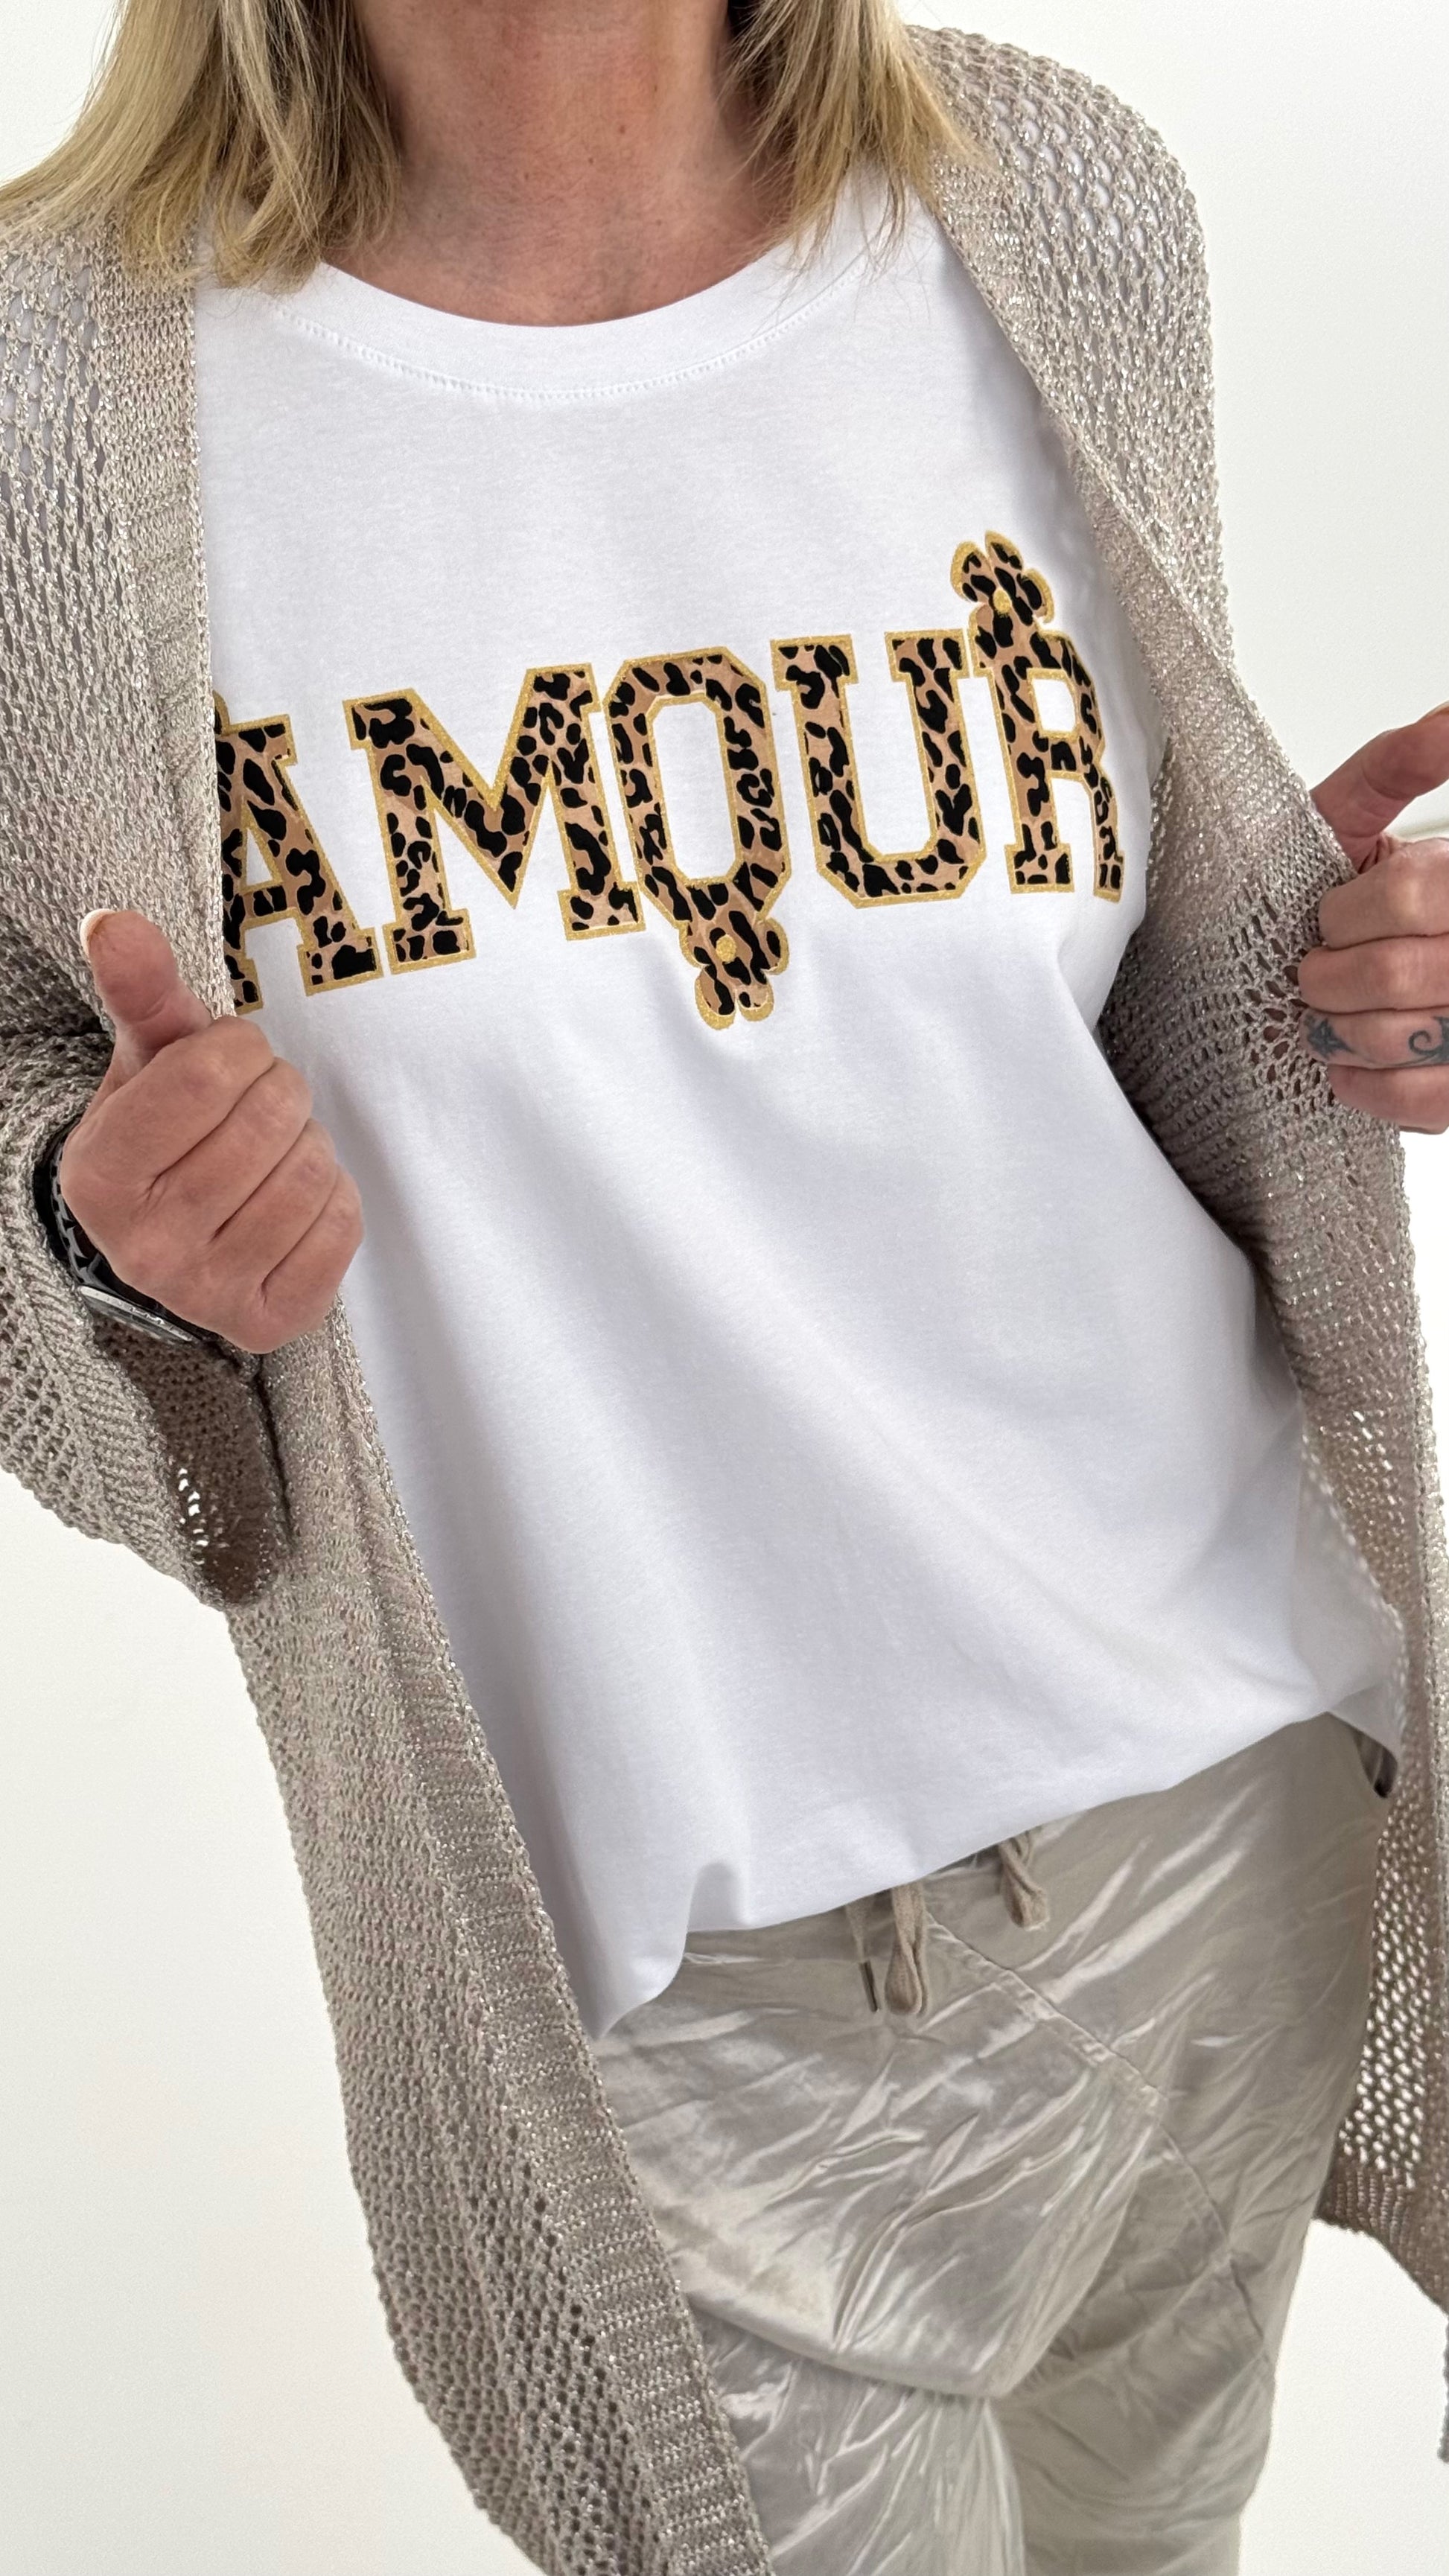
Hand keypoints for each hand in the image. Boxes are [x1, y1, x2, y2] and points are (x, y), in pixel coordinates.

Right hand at [60, 910, 361, 1352]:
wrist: (179, 1229)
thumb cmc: (170, 1128)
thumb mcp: (150, 1056)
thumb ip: (141, 989)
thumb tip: (115, 924)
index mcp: (97, 1176)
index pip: (206, 1077)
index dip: (239, 1049)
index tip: (230, 1061)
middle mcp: (142, 1248)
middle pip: (267, 1122)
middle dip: (279, 1093)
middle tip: (258, 1107)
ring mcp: (204, 1295)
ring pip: (309, 1173)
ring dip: (308, 1142)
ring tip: (273, 1151)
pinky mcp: (267, 1321)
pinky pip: (341, 1225)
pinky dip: (333, 1197)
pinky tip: (294, 1199)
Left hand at [1300, 702, 1448, 1131]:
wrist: (1277, 975)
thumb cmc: (1315, 892)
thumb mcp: (1348, 814)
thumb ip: (1395, 765)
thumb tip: (1447, 720)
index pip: (1417, 894)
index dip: (1352, 913)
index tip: (1328, 918)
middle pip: (1403, 969)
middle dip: (1333, 975)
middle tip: (1313, 972)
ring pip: (1411, 1035)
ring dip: (1343, 1030)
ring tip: (1328, 1016)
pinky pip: (1430, 1100)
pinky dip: (1372, 1087)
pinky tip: (1350, 1065)